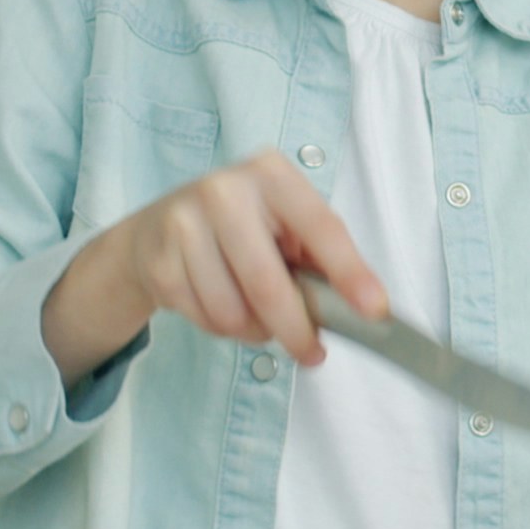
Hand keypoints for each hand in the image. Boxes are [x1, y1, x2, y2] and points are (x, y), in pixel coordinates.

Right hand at [41, 151, 385, 384]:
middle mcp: (224, 192)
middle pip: (268, 284)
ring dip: (256, 331)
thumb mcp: (284, 222)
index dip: (349, 272)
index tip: (374, 309)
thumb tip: (361, 304)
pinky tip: (223, 306)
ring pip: (234, 313)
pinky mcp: (159, 263)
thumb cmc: (240, 226)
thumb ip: (319, 256)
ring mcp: (184, 226)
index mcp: (270, 175)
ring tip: (259, 317)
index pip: (320, 227)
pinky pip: (206, 321)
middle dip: (296, 329)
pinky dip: (224, 330)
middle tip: (313, 353)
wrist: (155, 228)